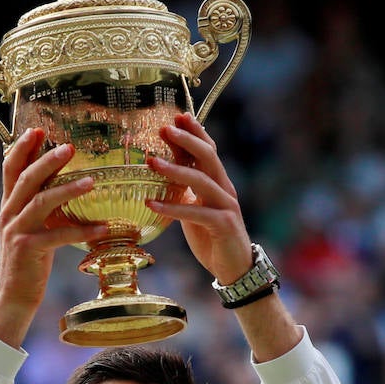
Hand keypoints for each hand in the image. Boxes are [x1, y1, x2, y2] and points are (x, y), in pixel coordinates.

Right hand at [0, 129, 109, 346]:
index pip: (10, 168)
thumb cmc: (29, 261)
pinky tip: (102, 228)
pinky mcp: (28, 250)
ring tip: (92, 181)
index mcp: (9, 205)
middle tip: (70, 147)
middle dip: (47, 160)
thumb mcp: (31, 227)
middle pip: (26, 179)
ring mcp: (17, 231)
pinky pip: (58, 236)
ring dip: (67, 189)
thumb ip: (41, 205)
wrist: (13, 296)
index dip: (22, 147)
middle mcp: (9, 214)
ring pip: (41, 202)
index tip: (37, 129)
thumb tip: (64, 183)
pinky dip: (81, 231)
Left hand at [145, 113, 253, 284]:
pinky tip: (151, 204)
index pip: (209, 150)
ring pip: (201, 181)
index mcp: (219, 182)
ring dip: (174, 170)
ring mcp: (226, 206)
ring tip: (150, 162)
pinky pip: (195, 213)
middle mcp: (225, 189)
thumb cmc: (211, 236)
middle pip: (208, 157)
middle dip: (186, 140)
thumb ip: (185, 188)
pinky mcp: (223, 225)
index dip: (195, 132)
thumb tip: (163, 168)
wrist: (234, 268)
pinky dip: (172, 208)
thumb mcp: (195, 207)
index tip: (177, 115)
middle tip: (164, 129)